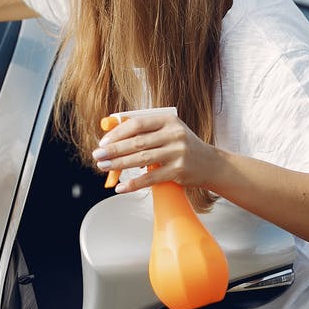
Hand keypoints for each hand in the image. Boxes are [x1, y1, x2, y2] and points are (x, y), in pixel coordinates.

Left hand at [91, 113, 222, 193]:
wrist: (210, 164)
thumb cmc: (182, 146)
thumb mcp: (168, 131)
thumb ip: (145, 132)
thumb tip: (112, 137)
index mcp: (168, 120)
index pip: (137, 124)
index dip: (117, 133)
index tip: (103, 142)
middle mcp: (174, 135)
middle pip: (136, 142)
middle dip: (113, 150)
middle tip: (98, 155)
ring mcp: (177, 153)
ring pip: (141, 159)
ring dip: (119, 164)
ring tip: (104, 167)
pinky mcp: (178, 171)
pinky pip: (150, 178)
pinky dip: (133, 184)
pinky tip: (121, 187)